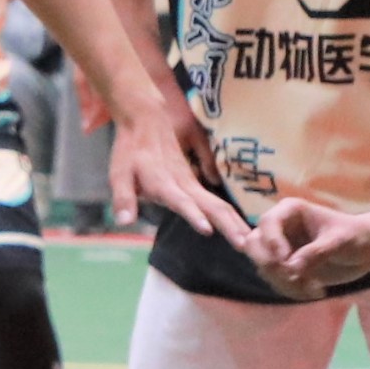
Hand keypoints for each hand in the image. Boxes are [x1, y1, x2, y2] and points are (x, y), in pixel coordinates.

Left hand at [108, 119, 251, 248]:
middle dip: (228, 226)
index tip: (207, 229)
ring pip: (219, 204)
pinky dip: (232, 216)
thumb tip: (125, 223)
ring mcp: (192, 184)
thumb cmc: (130, 150)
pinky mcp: (195, 184)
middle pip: (211, 206)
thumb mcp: (119, 174)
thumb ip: (124, 199)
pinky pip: (217, 202)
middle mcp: (183, 184)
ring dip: (235, 223)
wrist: (147, 122)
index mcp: (164, 183)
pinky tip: (242, 230)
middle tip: (245, 245)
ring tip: (250, 242)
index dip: (193, 215)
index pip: (181, 201)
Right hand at [250, 198, 369, 293]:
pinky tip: (315, 291)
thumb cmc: (356, 236)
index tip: (285, 261)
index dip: (271, 242)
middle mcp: (280, 228)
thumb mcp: (340, 242)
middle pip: (254, 245)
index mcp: (290, 211)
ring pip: (263, 267)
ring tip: (314, 288)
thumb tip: (292, 268)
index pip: (267, 223)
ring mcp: (279, 248)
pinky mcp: (283, 266)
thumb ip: (316, 252)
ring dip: (285, 282)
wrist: (366, 251)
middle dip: (271, 265)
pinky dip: (291, 290)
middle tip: (295, 278)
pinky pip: (274, 281)